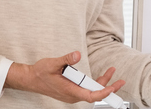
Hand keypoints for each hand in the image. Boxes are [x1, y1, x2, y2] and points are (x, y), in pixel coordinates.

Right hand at [4, 51, 124, 103]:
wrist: (30, 79)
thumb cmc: (39, 73)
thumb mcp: (52, 63)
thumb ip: (66, 59)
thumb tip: (77, 54)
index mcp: (69, 90)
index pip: (90, 96)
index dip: (103, 92)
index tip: (112, 87)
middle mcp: (72, 95)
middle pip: (94, 94)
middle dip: (108, 86)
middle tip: (120, 80)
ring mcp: (71, 94)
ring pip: (90, 92)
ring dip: (101, 84)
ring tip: (110, 72)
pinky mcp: (70, 92)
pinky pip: (85, 90)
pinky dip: (93, 84)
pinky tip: (99, 77)